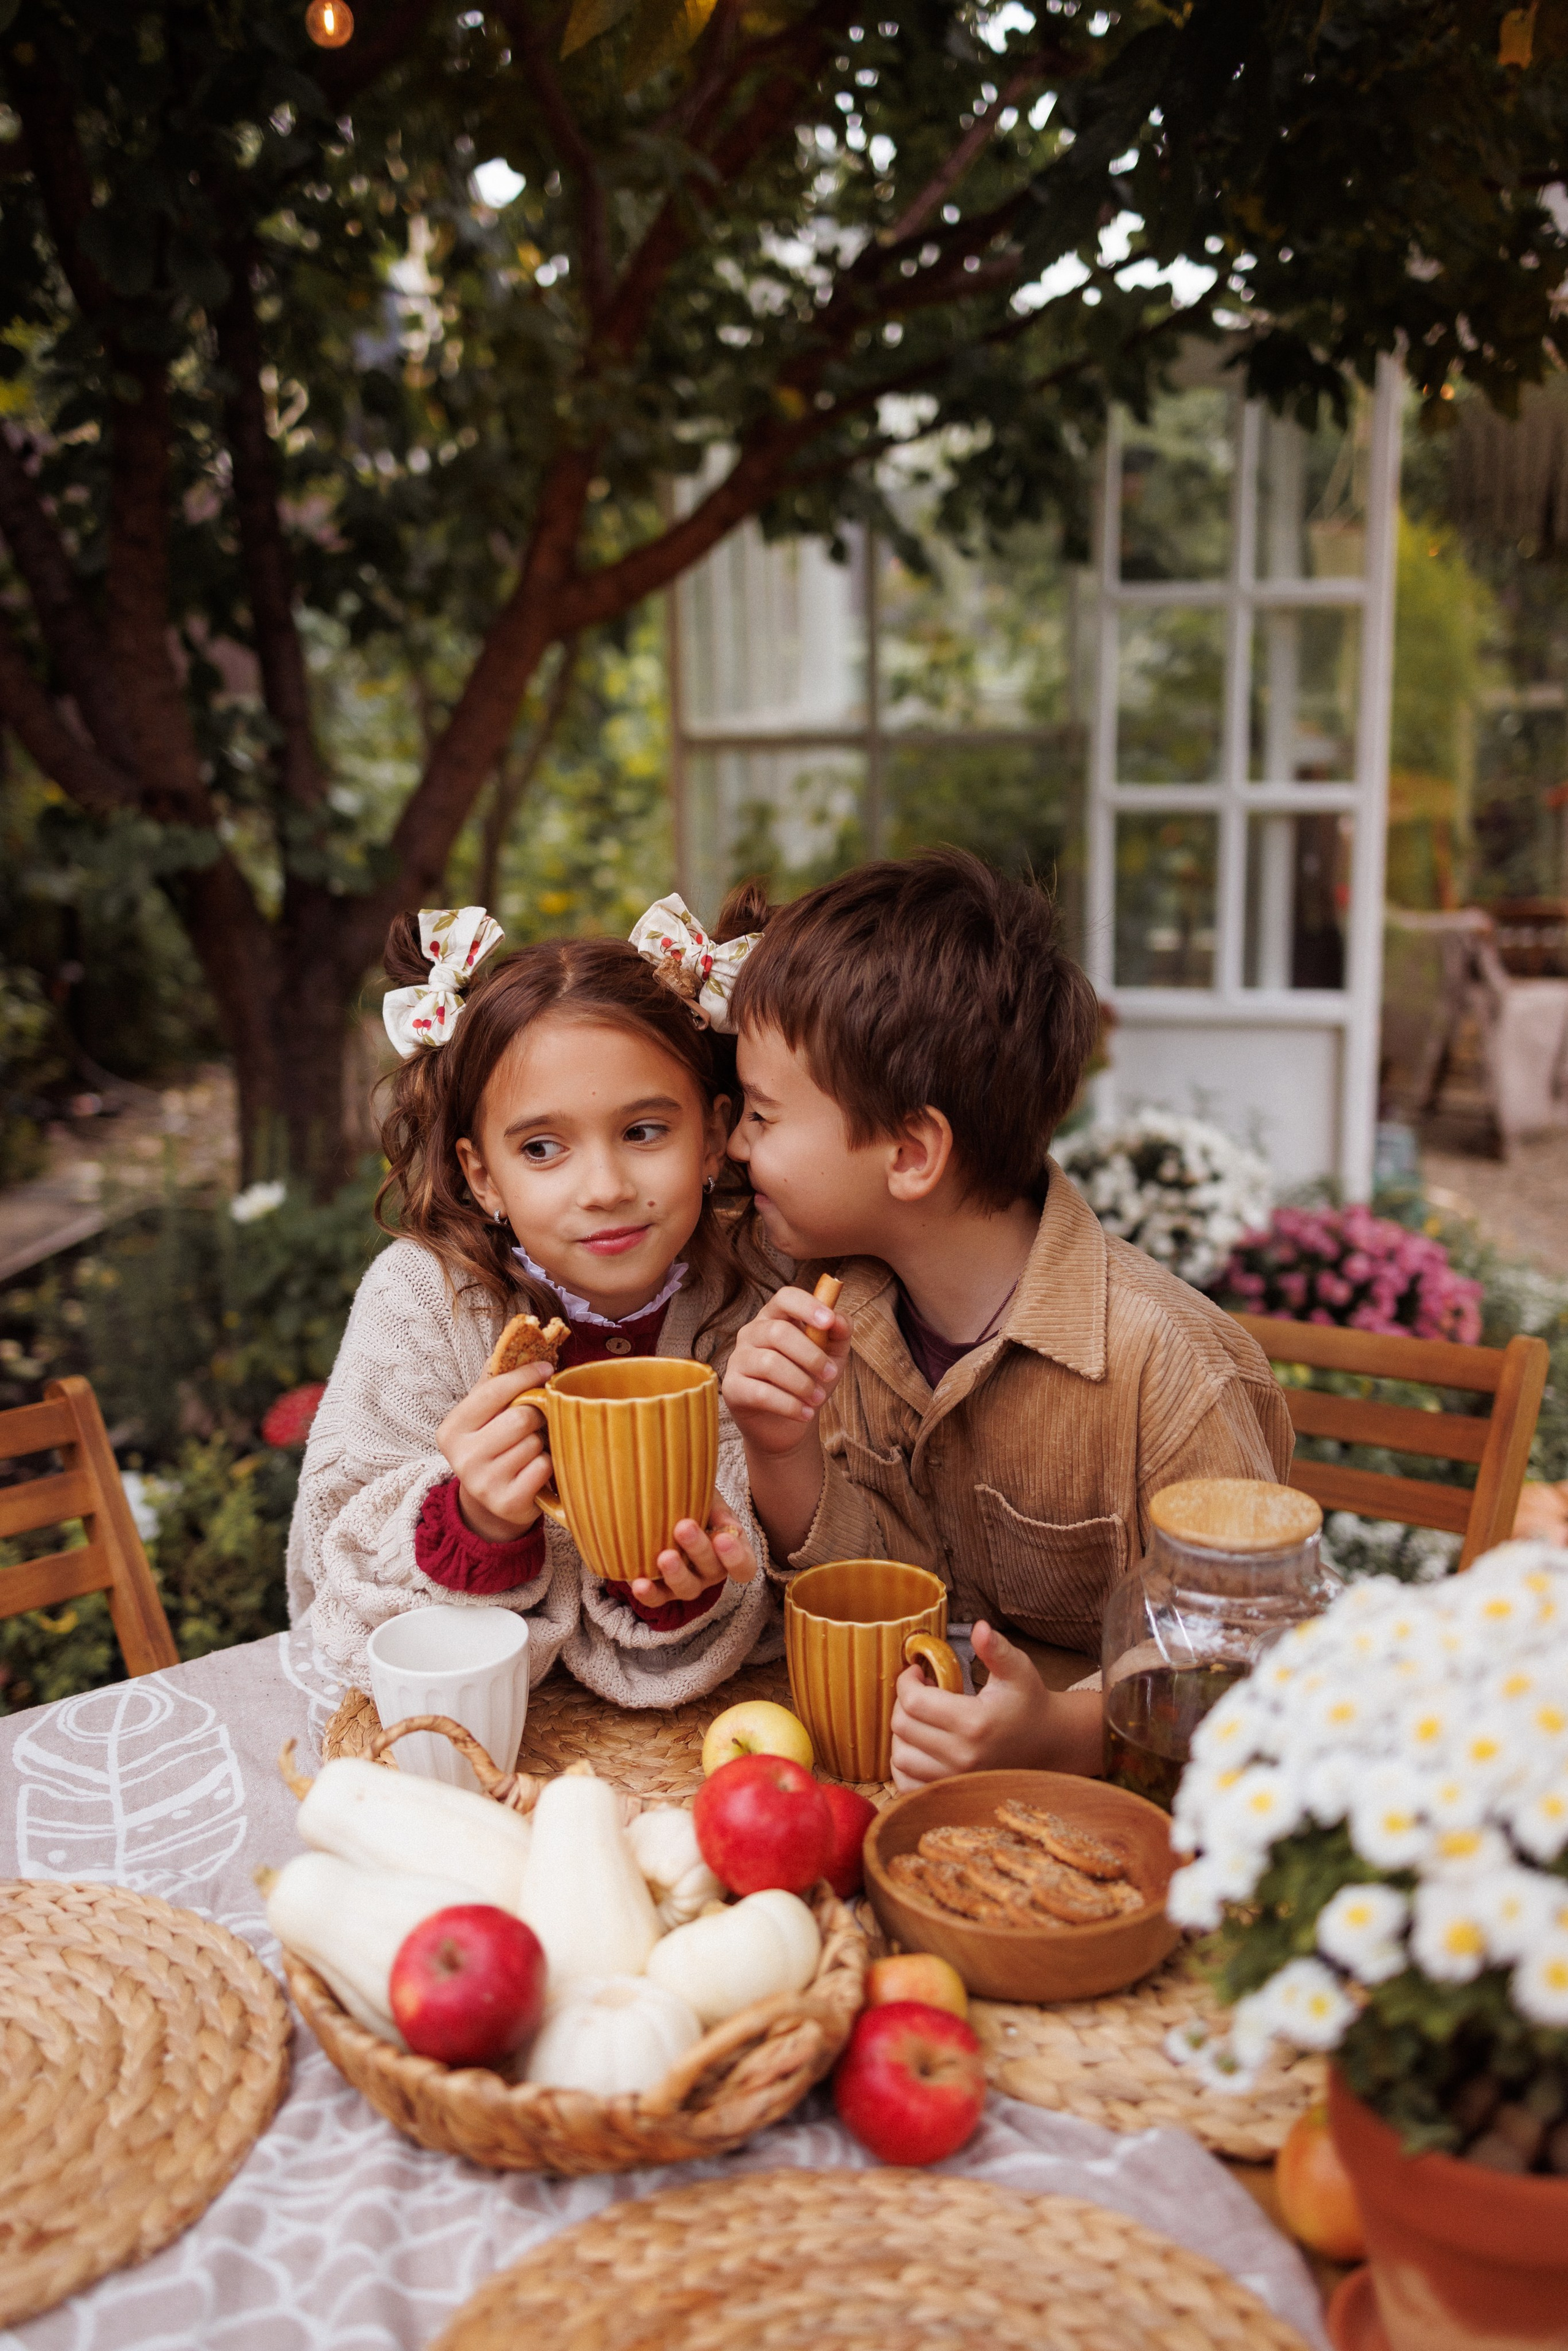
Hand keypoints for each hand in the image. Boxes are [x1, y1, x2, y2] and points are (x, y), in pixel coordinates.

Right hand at [438, 1362, 555, 1539]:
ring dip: (542, 1442)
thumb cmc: (492, 1446)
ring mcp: (483, 1483)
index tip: (546, 1369)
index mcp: (452, 1429)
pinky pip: (543, 1467)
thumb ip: (493, 1381)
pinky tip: (535, 1469)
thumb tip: (512, 1342)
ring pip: (534, 1443)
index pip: (494, 1390)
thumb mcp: (483, 1414)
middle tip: (537, 1419)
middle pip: (521, 1418)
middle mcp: (462, 1457)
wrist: (490, 1503)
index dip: (525, 1376)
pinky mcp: (507, 1502)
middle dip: (536, 1415)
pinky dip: (547, 1465)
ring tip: (532, 1447)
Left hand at [631, 1495, 758, 1607]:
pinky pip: (657, 1599)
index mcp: (729, 1552)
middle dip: (699, 1550)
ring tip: (665, 1556)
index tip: (722, 1538)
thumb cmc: (691, 1503)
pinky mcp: (661, 1591)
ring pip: (688, 1589)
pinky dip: (649, 1594)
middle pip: (714, 1571)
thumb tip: (726, 1527)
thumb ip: (716, 1509)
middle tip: (684, 1527)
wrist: (660, 1508)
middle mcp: (711, 1572)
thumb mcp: (707, 1499)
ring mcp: (687, 1584)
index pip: (744, 1566)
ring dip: (677, 1574)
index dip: (737, 1558)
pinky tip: (639, 1583)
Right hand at [721, 1284, 851, 1461]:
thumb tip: (838, 1320)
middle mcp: (752, 1332)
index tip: (828, 1321)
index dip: (807, 1306)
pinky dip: (789, 1405)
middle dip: (811, 1356)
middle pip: (778, 1332)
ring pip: (770, 1364)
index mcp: (775, 1317)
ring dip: (802, 1383)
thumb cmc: (809, 1380)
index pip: (785, 1298)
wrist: (788, 1424)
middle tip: (831, 1374)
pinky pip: (761, 1393)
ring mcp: (738, 1359)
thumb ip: (839, 1332)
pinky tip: (805, 1413)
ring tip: (818, 1399)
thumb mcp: (832, 1355)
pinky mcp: (732, 1388)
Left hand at [889, 1621, 1055, 1789]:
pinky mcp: (950, 1795)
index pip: (914, 1701)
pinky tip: (919, 1746)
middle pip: (902, 1727)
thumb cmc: (1028, 1702)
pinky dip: (904, 1764)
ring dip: (902, 1733)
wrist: (1048, 1744)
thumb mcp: (1017, 1670)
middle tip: (919, 1691)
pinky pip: (907, 1783)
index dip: (906, 1681)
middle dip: (903, 1703)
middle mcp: (962, 1756)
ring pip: (900, 1757)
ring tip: (919, 1718)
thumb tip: (979, 1627)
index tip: (917, 1672)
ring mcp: (955, 1780)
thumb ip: (996, 1649)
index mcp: (975, 1723)